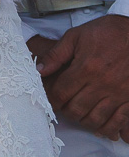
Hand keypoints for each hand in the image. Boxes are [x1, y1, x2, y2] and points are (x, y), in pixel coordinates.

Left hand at [34, 14, 128, 139]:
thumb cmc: (106, 32)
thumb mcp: (76, 36)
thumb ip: (56, 55)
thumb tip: (39, 70)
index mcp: (85, 67)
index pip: (61, 93)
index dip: (52, 100)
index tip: (49, 100)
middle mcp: (102, 83)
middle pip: (77, 109)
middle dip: (66, 111)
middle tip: (63, 108)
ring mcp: (118, 93)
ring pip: (96, 118)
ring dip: (84, 121)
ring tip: (79, 116)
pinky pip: (120, 120)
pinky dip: (109, 128)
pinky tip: (101, 128)